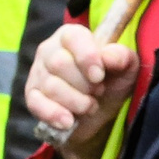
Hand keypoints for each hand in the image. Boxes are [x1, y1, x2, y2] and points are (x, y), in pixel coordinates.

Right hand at [25, 23, 137, 158]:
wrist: (99, 113)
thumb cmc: (111, 82)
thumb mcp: (126, 69)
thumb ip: (122, 57)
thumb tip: (110, 56)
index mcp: (73, 36)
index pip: (73, 38)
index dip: (87, 57)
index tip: (99, 76)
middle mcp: (50, 50)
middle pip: (59, 64)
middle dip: (84, 85)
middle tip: (98, 92)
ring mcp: (38, 73)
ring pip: (51, 86)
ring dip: (76, 103)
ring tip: (90, 106)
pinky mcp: (32, 95)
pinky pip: (36, 104)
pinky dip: (54, 114)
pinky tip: (68, 121)